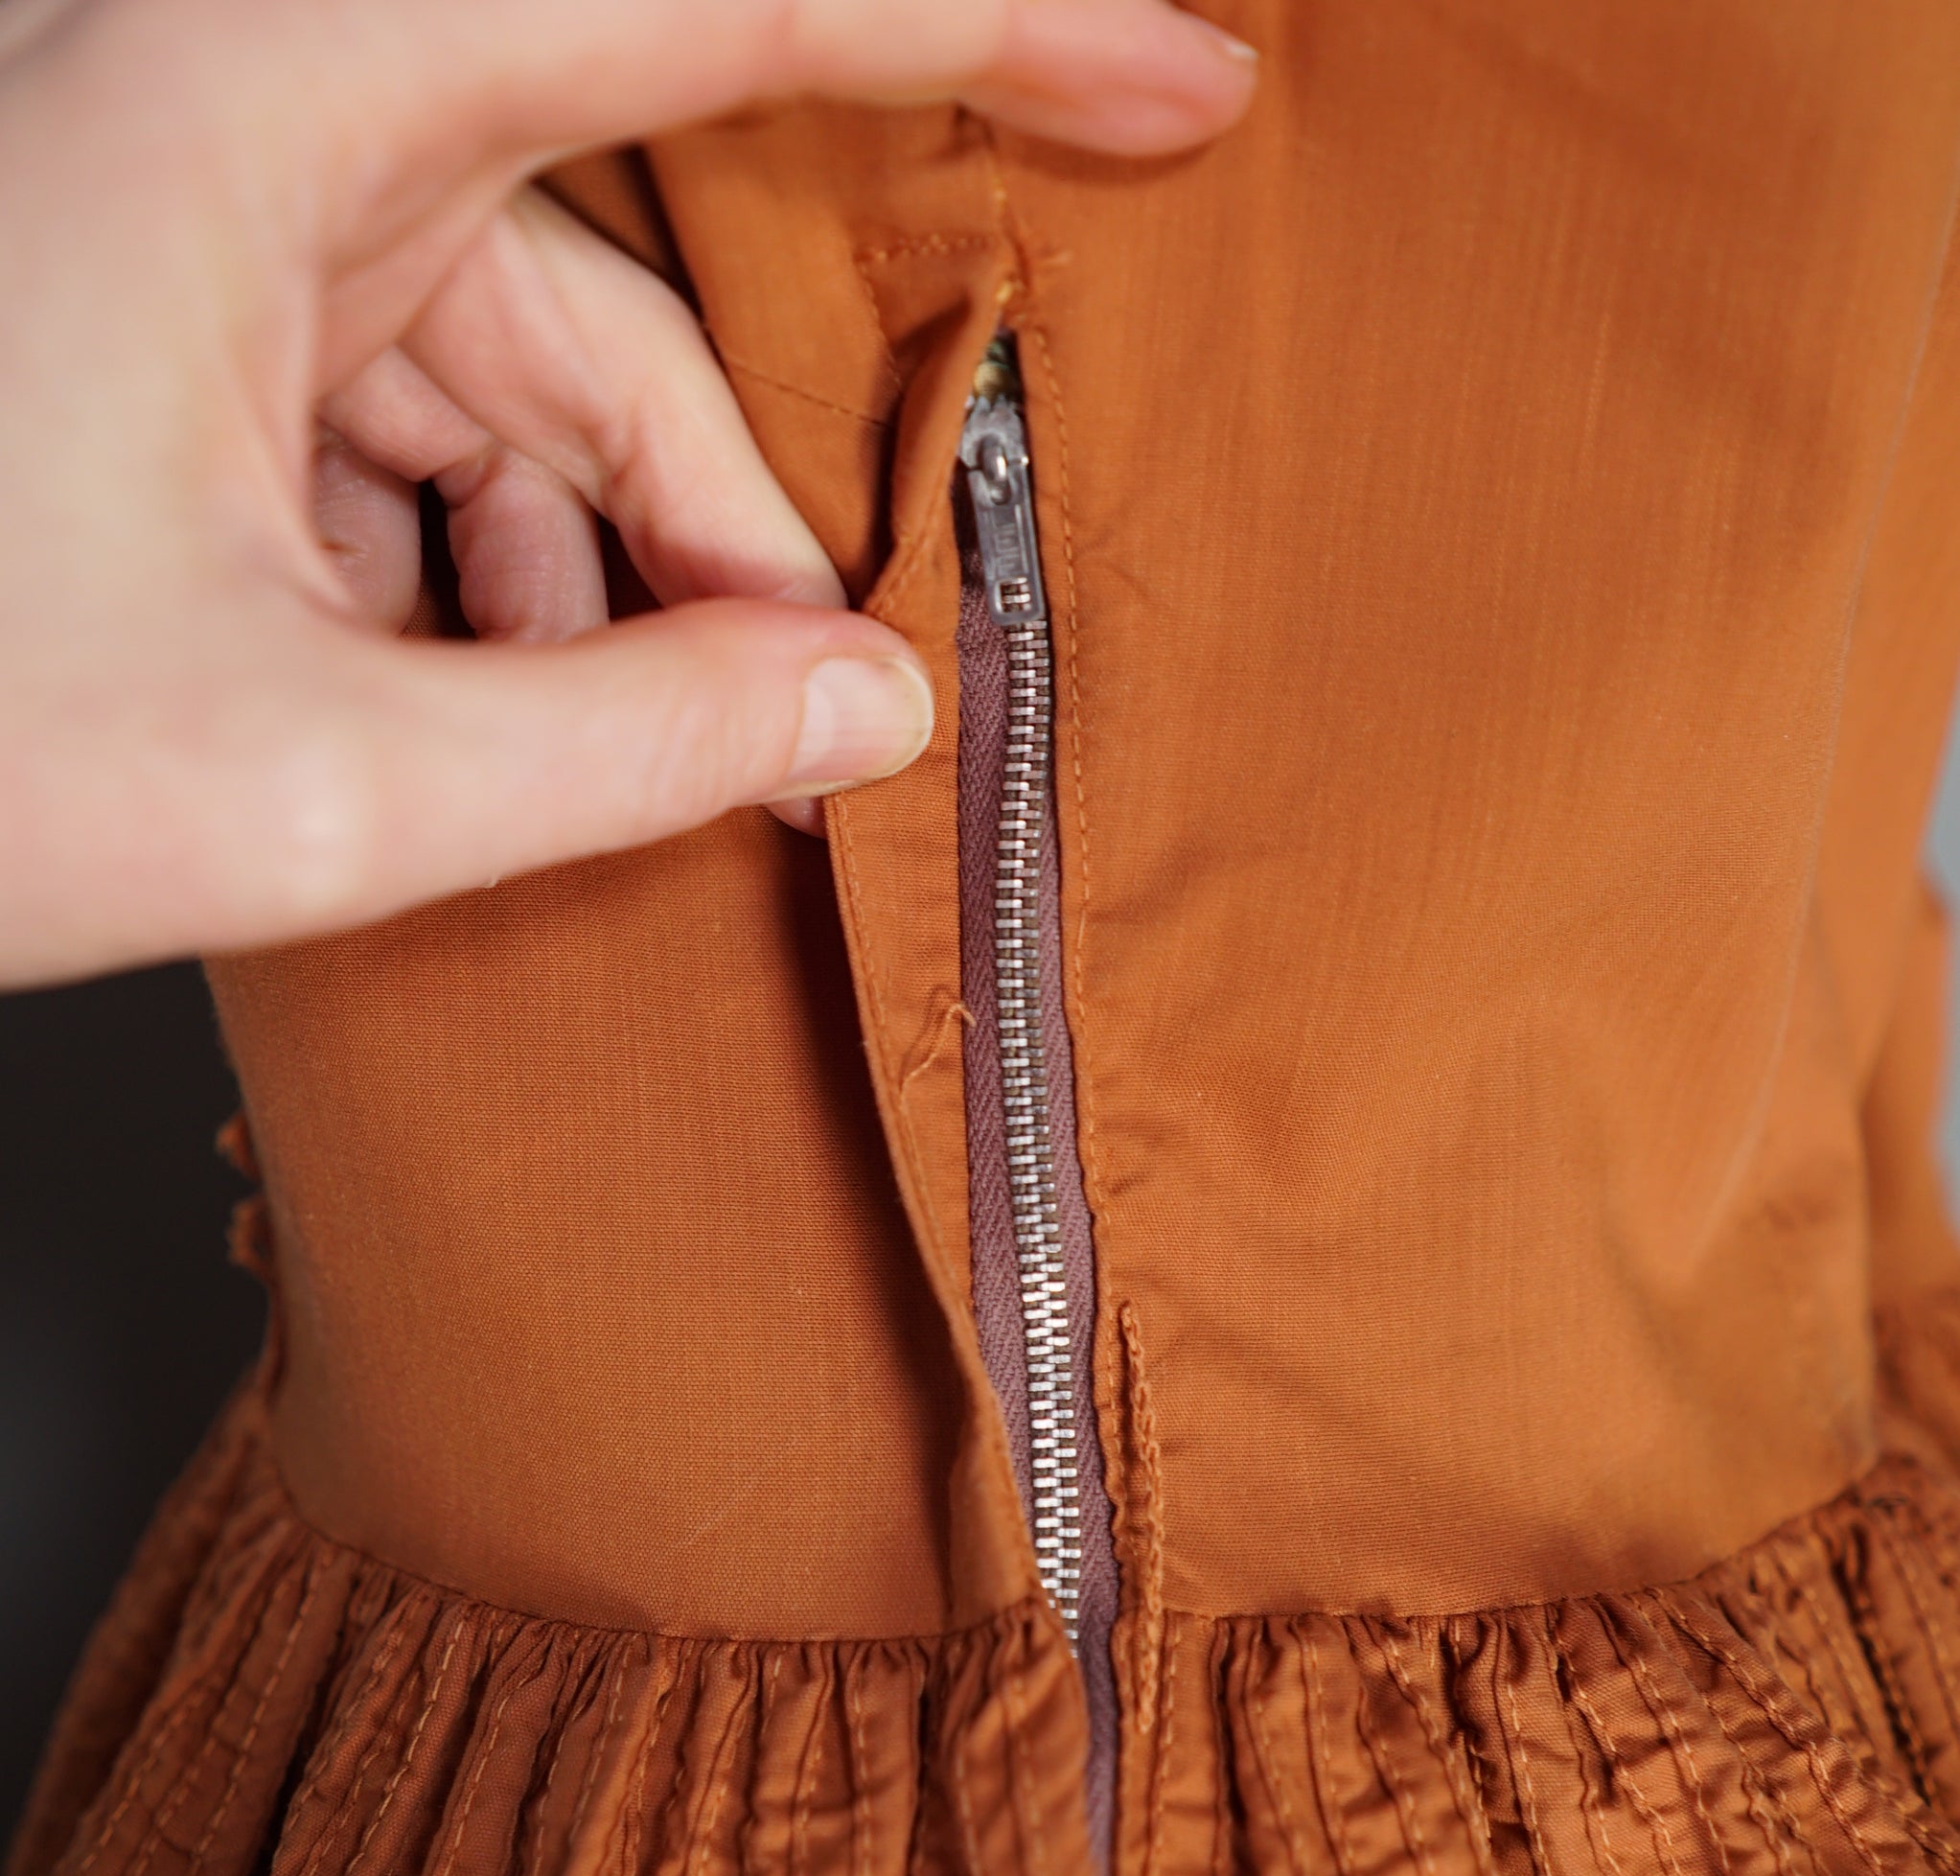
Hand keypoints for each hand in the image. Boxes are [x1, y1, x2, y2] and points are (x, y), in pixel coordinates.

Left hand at [0, 0, 1253, 988]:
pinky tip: (488, 712)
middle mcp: (246, 111)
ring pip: (533, 390)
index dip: (987, 30)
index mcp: (269, 104)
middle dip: (745, 517)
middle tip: (849, 688)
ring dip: (611, 592)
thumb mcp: (312, 781)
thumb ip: (637, 748)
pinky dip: (501, 577)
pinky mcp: (189, 322)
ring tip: (632, 773)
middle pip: (623, 300)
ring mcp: (214, 220)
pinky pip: (429, 429)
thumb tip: (874, 720)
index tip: (1185, 77)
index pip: (717, 3)